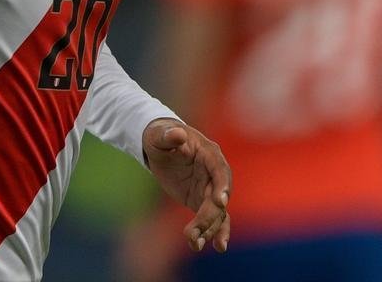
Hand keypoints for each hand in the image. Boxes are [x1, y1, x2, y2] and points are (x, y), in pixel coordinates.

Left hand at [142, 118, 230, 253]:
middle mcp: (214, 172)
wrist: (161, 144)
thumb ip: (170, 135)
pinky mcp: (201, 201)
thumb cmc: (161, 136)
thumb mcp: (160, 134)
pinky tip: (217, 247)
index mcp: (209, 153)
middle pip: (217, 197)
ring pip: (217, 212)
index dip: (221, 185)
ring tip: (195, 244)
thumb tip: (178, 134)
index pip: (219, 169)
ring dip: (209, 229)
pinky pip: (213, 219)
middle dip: (209, 215)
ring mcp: (209, 188)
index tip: (220, 202)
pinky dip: (214, 232)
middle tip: (195, 231)